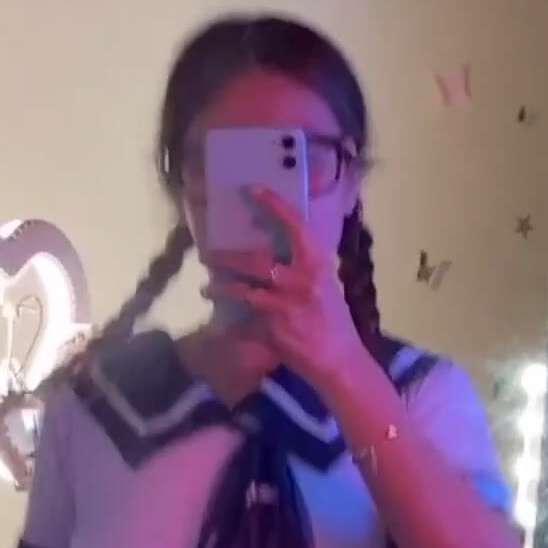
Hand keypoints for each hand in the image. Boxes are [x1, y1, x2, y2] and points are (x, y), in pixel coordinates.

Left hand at [202, 189, 369, 392]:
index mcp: (317, 264)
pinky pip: (248, 319)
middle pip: (256, 260)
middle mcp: (300, 280)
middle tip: (209, 253)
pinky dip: (233, 322)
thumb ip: (305, 267)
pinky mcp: (274, 328)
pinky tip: (221, 323)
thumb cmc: (334, 320)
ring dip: (222, 288)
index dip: (274, 205)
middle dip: (228, 257)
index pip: (296, 226)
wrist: (339, 359)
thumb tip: (284, 250)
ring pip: (244, 290)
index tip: (254, 189)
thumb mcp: (326, 285)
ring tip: (208, 288)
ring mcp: (285, 305)